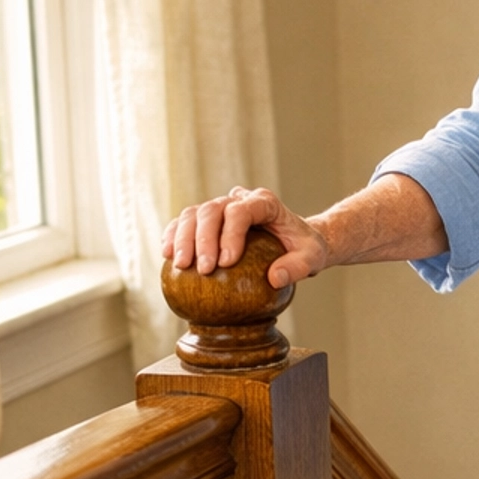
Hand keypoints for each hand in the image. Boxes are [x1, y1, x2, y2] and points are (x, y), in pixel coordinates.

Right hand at [163, 187, 327, 289]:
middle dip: (204, 239)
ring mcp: (221, 207)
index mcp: (264, 203)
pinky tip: (167, 256)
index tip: (226, 262)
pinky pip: (185, 223)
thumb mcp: (311, 258)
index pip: (241, 211)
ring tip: (181, 265)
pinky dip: (174, 236)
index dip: (231, 233)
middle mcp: (239, 199)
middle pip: (212, 210)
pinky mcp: (208, 220)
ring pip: (194, 213)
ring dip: (183, 238)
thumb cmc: (304, 248)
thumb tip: (274, 278)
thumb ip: (297, 267)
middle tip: (203, 270)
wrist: (296, 241)